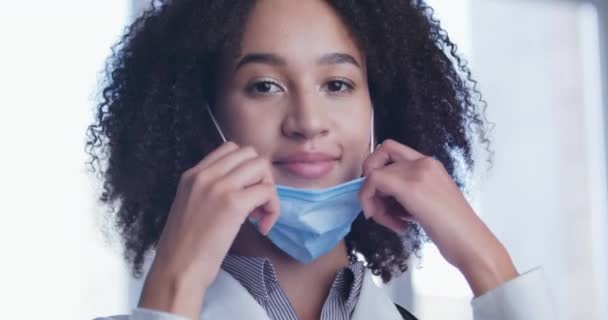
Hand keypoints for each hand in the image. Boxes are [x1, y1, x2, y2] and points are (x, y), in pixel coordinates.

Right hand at [139, 142, 279, 317]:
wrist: (177, 269)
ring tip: (259, 215)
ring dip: (268, 189)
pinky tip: (262, 227)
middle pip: (250, 153)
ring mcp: (220, 187)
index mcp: (192, 174)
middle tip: (256, 203)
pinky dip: (272, 209)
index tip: (244, 191)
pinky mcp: (234, 204)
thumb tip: (243, 188)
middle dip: (260, 176)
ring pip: (261, 166)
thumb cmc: (184, 247)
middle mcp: (205, 174)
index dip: (246, 168)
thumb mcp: (190, 206)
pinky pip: (267, 192)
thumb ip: (210, 190)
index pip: (230, 148)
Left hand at [359, 139, 517, 295]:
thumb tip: (379, 196)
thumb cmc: (453, 230)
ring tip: (392, 222)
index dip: (375, 168)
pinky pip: (373, 182)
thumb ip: (406, 192)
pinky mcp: (411, 188)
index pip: (389, 150)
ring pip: (373, 173)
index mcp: (429, 164)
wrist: (471, 243)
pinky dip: (370, 202)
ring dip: (373, 201)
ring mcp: (418, 172)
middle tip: (379, 212)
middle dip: (371, 190)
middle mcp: (423, 163)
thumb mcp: (428, 201)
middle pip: (378, 163)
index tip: (377, 193)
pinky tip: (392, 224)